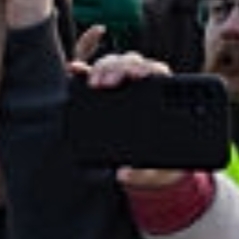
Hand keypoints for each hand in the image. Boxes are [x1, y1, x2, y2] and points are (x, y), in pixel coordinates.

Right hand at [79, 50, 186, 189]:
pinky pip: (90, 76)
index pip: (157, 71)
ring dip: (102, 68)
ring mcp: (120, 88)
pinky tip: (75, 69)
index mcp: (164, 99)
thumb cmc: (160, 169)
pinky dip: (82, 71)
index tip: (139, 76)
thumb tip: (123, 174)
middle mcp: (142, 86)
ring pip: (112, 65)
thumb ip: (144, 175)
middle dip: (119, 68)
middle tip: (109, 83)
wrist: (146, 171)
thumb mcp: (159, 175)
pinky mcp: (100, 94)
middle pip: (131, 63)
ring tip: (93, 83)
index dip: (147, 68)